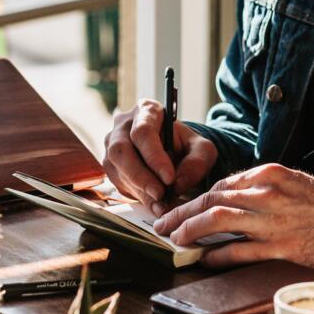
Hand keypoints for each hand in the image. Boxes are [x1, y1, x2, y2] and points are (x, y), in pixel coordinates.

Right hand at [103, 99, 217, 214]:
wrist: (175, 153)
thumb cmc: (186, 146)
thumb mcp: (202, 149)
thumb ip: (197, 162)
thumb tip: (178, 183)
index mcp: (147, 111)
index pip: (143, 132)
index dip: (154, 156)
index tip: (169, 178)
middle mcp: (123, 125)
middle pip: (121, 150)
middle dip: (141, 176)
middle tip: (160, 194)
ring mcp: (112, 145)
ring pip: (116, 168)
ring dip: (138, 188)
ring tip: (161, 202)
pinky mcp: (111, 165)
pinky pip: (116, 181)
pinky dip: (136, 195)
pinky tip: (153, 201)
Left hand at [153, 163, 313, 268]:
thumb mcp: (295, 184)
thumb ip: (263, 189)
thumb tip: (229, 201)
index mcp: (270, 173)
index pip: (221, 184)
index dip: (196, 199)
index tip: (181, 209)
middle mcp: (268, 193)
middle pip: (211, 200)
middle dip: (181, 213)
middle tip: (162, 226)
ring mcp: (274, 221)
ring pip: (217, 221)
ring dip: (189, 231)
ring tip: (174, 242)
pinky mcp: (282, 248)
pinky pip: (238, 251)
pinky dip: (215, 255)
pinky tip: (203, 260)